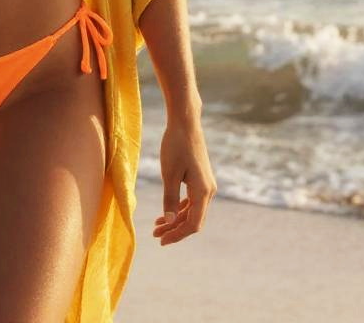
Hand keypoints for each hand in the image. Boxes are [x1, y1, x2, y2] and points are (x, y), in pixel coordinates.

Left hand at [152, 117, 216, 244]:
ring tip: (157, 225)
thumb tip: (170, 222)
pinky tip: (168, 212)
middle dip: (175, 229)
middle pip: (194, 219)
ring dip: (176, 219)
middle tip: (155, 235)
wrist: (185, 122)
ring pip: (193, 210)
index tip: (161, 240)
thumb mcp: (169, 174)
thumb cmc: (175, 146)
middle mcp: (209, 191)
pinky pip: (193, 200)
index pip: (193, 224)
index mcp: (203, 192)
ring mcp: (206, 185)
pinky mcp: (201, 178)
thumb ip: (170, 199)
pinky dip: (180, 208)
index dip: (177, 235)